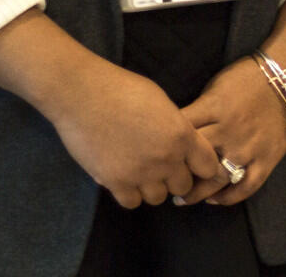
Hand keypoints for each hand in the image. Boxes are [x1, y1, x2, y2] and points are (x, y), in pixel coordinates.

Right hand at [0, 11, 221, 208]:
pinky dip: (132, 194)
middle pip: (186, 186)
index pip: (209, 164)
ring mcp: (137, 170)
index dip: (205, 165)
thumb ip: (175, 124)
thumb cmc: (118, 85)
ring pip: (160, 197)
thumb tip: (189, 138)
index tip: (198, 161)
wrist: (76, 88)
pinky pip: (132, 202)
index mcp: (180, 131)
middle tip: (171, 166)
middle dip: (181, 178)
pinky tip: (127, 175)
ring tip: (148, 169)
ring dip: (157, 187)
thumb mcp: (156, 98)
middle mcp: (163, 155)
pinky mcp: (111, 180)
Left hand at [177, 56, 285, 205]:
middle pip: (193, 160)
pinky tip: (215, 200)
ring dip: (196, 193)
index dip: (162, 147)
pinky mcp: (267, 158)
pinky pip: (247, 185)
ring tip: (182, 198)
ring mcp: (249, 147)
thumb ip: (198, 110)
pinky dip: (229, 197)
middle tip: (163, 182)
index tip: (153, 157)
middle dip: (175, 173)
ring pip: (217, 178)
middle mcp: (228, 130)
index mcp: (213, 108)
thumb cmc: (248, 77)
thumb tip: (175, 131)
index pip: (179, 133)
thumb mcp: (215, 86)